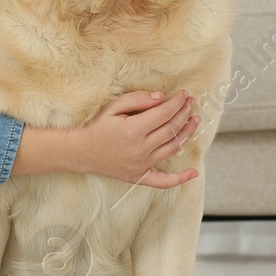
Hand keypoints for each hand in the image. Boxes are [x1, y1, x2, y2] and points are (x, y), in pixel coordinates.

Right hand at [75, 88, 201, 187]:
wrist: (80, 152)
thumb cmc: (96, 128)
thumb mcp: (112, 107)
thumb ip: (137, 100)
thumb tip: (161, 97)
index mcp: (132, 130)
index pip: (164, 113)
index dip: (177, 102)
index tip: (184, 94)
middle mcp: (140, 149)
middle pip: (171, 129)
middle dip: (184, 113)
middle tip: (191, 102)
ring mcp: (141, 165)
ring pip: (173, 148)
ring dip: (188, 134)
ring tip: (195, 120)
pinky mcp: (140, 176)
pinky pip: (163, 181)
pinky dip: (180, 179)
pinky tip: (193, 172)